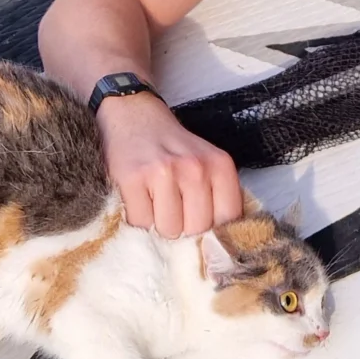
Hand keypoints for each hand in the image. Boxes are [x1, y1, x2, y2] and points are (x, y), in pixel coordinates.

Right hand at [97, 92, 241, 237]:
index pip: (228, 220)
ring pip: (169, 230)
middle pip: (197, 230)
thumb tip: (215, 245)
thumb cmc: (173, 146)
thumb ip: (216, 196)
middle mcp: (195, 167)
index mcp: (220, 165)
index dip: (212, 229)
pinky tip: (138, 196)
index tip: (198, 223)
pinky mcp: (131, 178)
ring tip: (155, 200)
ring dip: (159, 224)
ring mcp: (163, 172)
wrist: (133, 113)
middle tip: (173, 207)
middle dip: (184, 227)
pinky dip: (136, 217)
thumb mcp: (206, 162)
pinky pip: (140, 223)